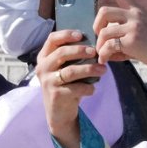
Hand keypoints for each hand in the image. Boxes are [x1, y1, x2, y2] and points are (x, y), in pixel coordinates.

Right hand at [37, 29, 107, 147]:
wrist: (59, 113)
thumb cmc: (65, 85)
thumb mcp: (64, 69)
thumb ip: (72, 57)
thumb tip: (94, 44)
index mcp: (44, 57)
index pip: (52, 39)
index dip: (66, 34)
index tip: (81, 35)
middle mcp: (43, 68)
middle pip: (62, 53)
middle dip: (81, 50)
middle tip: (95, 52)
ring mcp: (48, 82)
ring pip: (71, 71)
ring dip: (89, 69)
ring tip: (103, 70)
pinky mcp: (55, 95)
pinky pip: (76, 88)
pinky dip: (88, 88)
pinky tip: (93, 89)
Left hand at [92, 0, 146, 71]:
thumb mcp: (142, 36)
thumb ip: (124, 36)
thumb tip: (103, 49)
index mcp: (138, 11)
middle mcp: (135, 15)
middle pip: (104, 11)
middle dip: (96, 25)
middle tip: (100, 38)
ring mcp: (134, 27)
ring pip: (104, 32)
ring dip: (100, 45)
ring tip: (103, 55)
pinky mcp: (133, 41)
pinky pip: (108, 46)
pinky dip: (104, 54)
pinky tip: (105, 61)